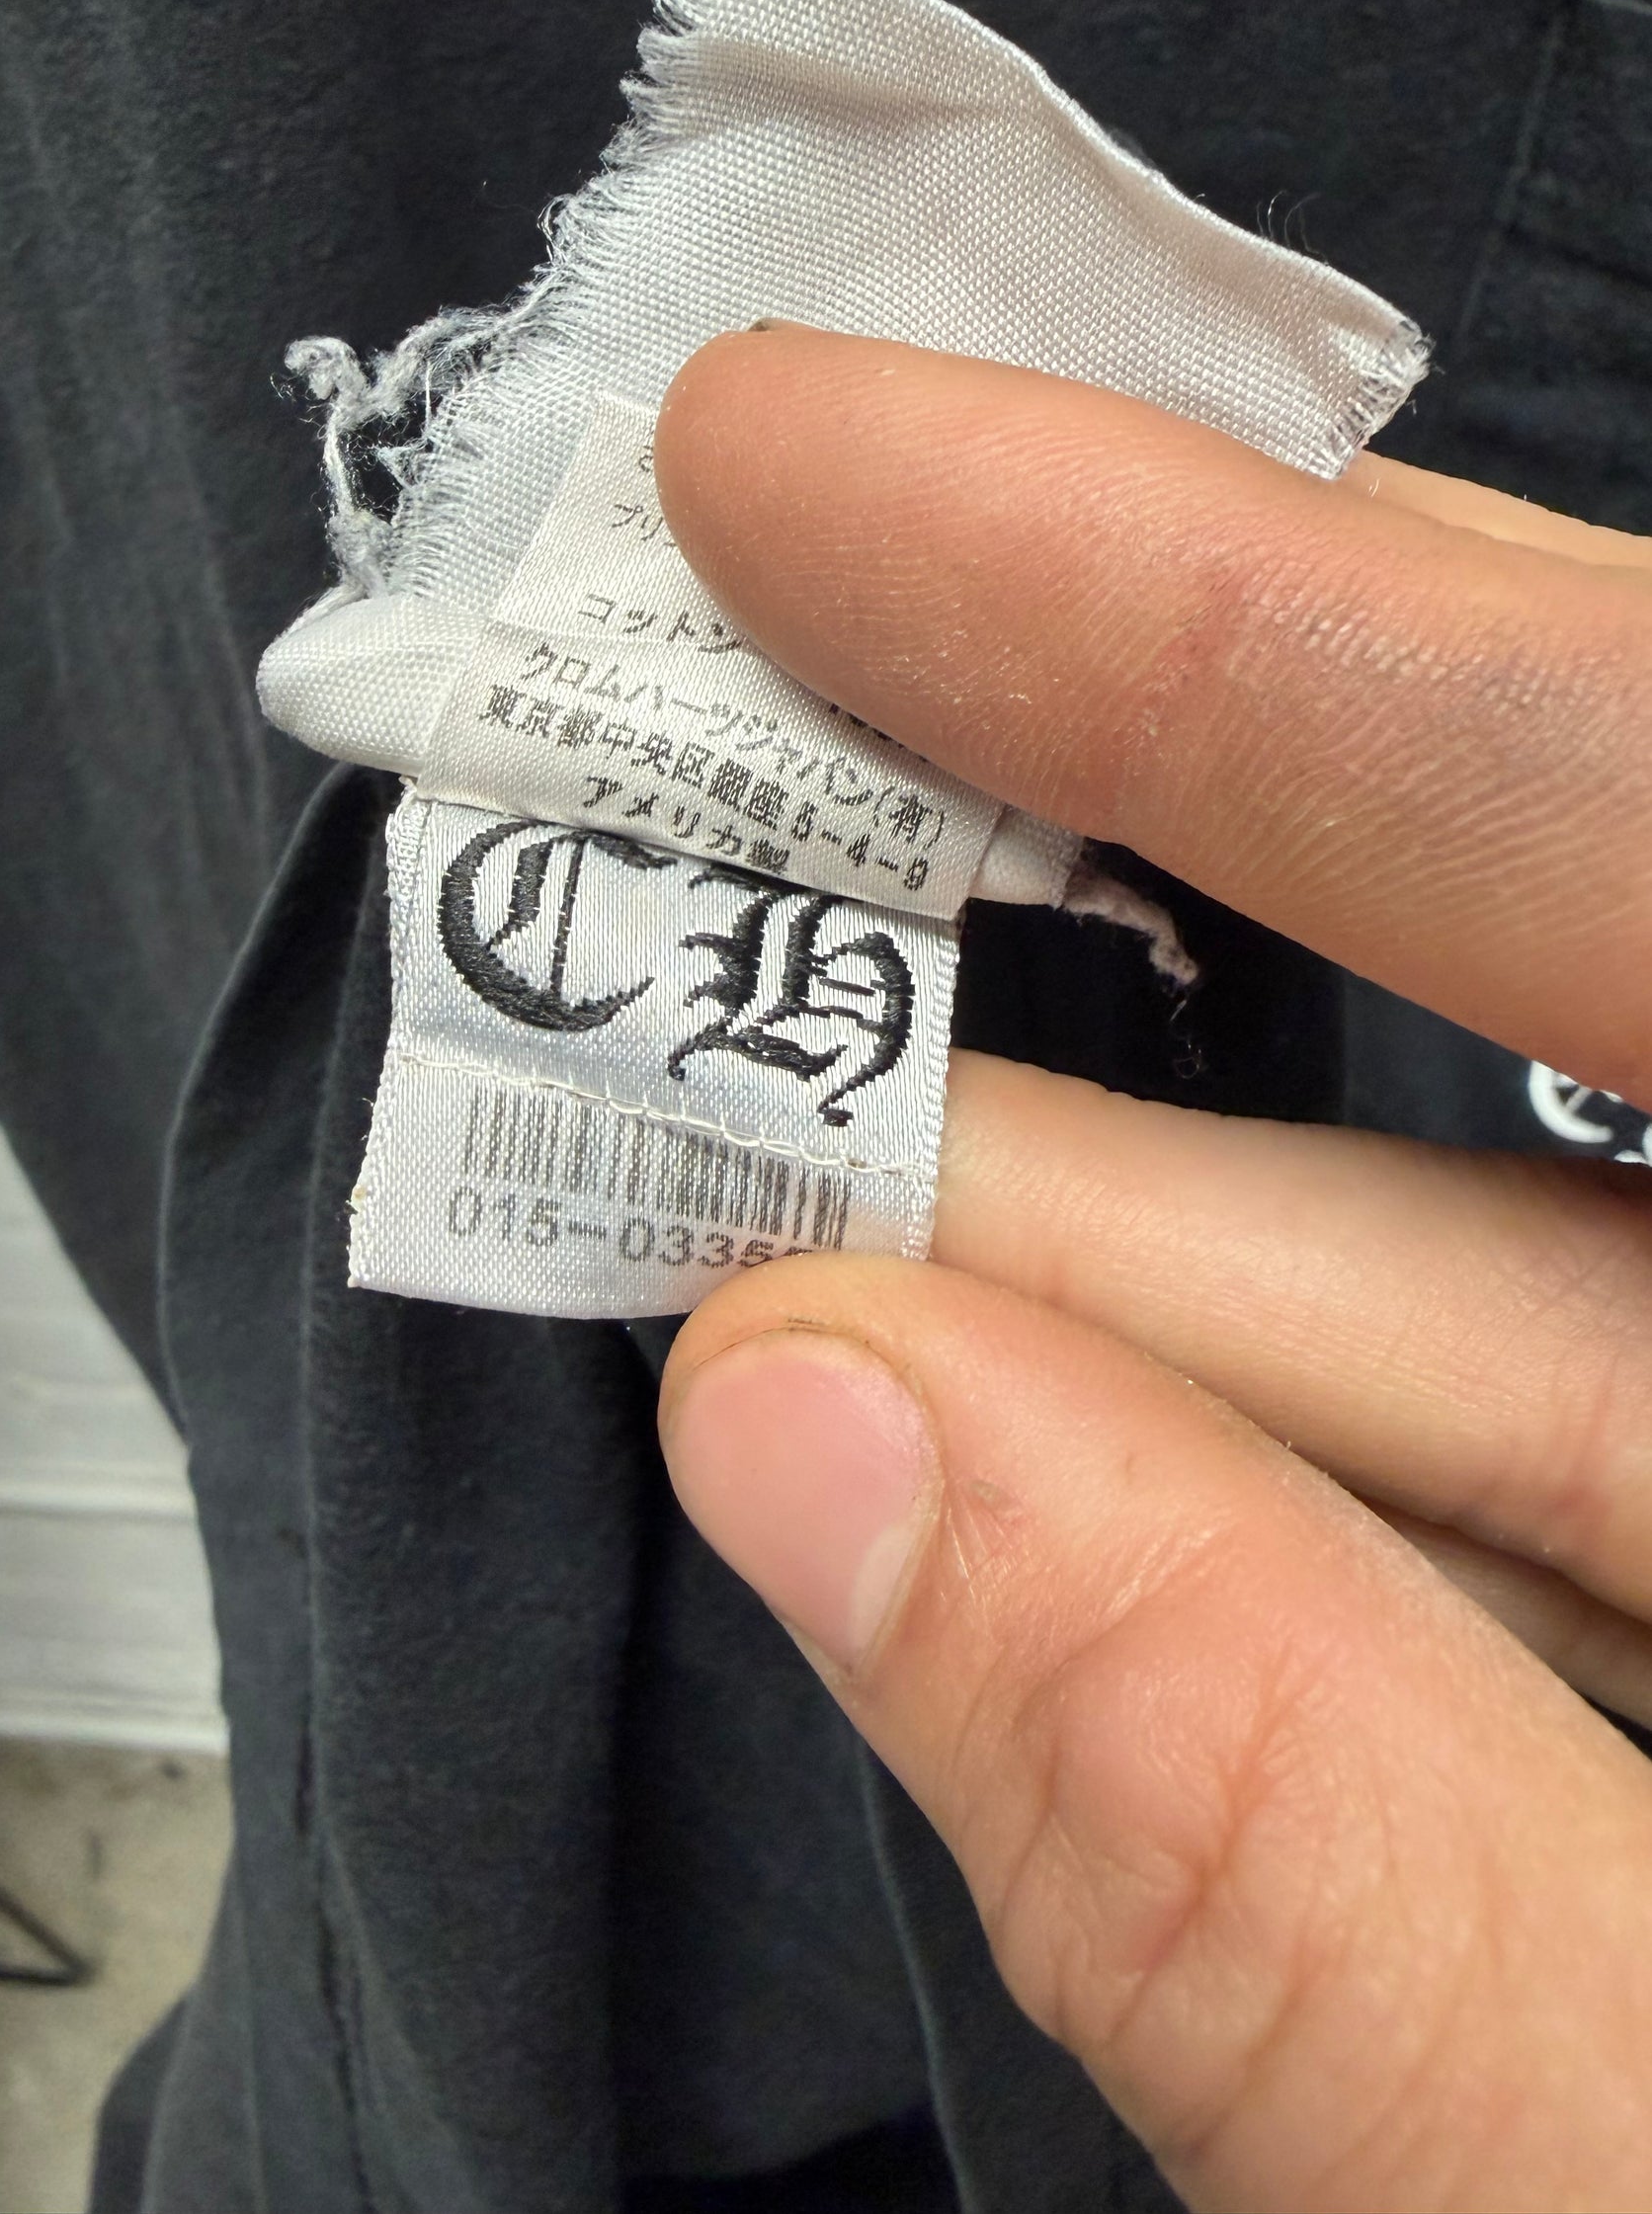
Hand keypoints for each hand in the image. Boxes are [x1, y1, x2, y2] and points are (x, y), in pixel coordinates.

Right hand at [649, 325, 1651, 2212]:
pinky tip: (1002, 1385)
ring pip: (1576, 1260)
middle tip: (771, 641)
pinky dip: (1279, 1436)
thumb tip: (828, 1428)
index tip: (826, 461)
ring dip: (1143, 1196)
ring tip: (778, 1103)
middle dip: (1159, 778)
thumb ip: (1314, 1881)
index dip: (1223, 613)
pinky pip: (1581, 1476)